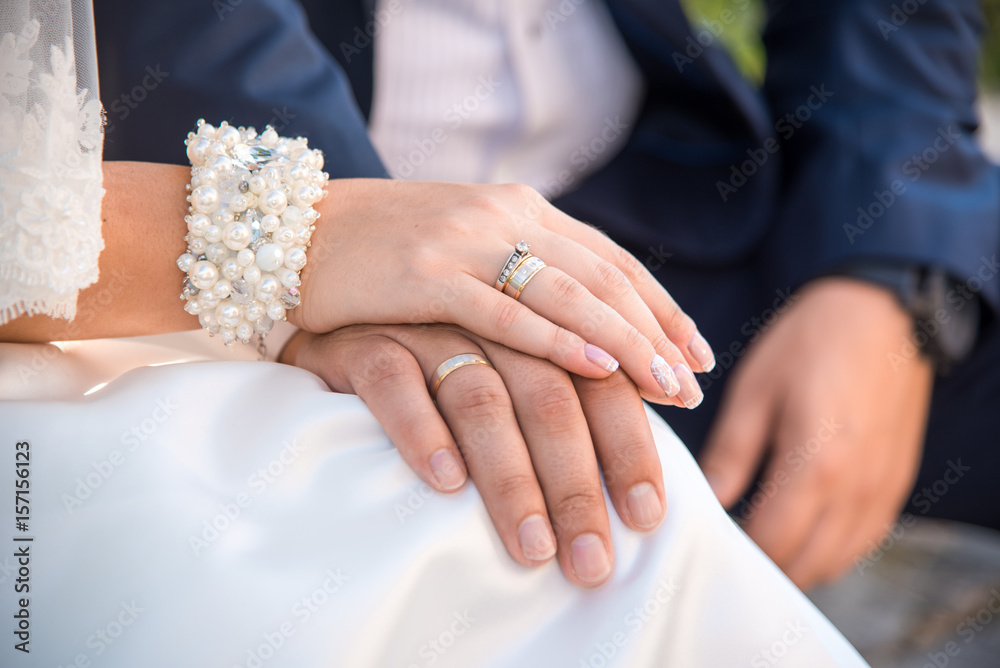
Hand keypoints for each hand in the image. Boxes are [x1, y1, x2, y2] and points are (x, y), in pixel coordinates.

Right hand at [282, 324, 666, 586]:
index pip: (602, 380)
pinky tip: (444, 481)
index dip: (629, 446)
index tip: (648, 517)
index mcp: (539, 323)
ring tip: (532, 547)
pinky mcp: (366, 342)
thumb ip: (569, 403)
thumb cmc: (443, 363)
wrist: (344, 311)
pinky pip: (394, 383)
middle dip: (577, 485)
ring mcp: (427, 328)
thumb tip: (638, 481)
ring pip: (480, 398)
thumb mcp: (512, 368)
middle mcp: (491, 319)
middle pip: (549, 397)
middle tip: (592, 562)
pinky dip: (422, 431)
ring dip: (512, 477)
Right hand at [292, 179, 711, 407]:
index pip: (609, 259)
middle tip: (692, 384)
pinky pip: (503, 310)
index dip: (659, 306)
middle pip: (601, 278)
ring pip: (566, 292)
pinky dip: (555, 339)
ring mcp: (465, 241)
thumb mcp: (466, 250)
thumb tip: (577, 325)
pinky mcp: (424, 274)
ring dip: (623, 341)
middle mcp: (503, 216)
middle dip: (654, 333)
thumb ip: (519, 272)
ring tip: (665, 387)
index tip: (696, 352)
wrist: (295, 230)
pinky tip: (594, 367)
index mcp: (519, 209)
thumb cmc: (385, 255)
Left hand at [699, 278, 933, 588]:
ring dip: (794, 560)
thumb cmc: (809, 344)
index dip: (733, 548)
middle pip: (803, 564)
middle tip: (727, 538)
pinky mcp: (896, 485)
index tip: (706, 537)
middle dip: (760, 561)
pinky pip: (860, 542)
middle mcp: (855, 489)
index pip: (769, 542)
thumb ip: (729, 455)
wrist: (881, 313)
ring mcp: (882, 491)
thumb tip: (704, 501)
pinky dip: (827, 548)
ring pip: (834, 562)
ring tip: (759, 532)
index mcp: (815, 465)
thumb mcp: (754, 391)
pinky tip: (800, 525)